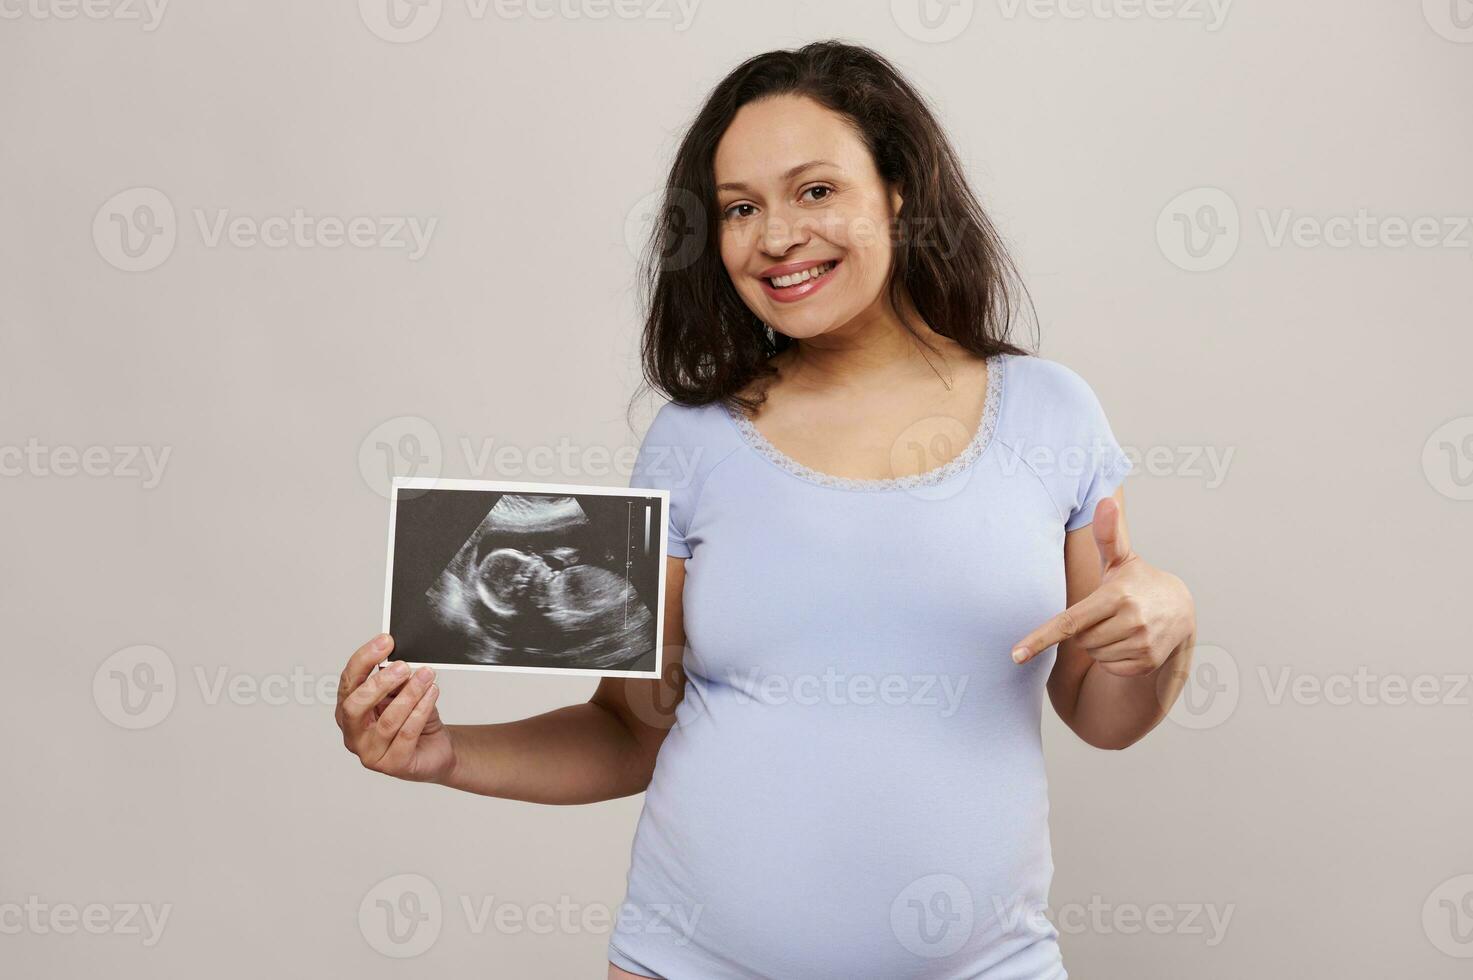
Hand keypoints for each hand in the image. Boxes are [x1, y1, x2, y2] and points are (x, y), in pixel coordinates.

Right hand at [335, 634, 455, 782]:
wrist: (435, 748)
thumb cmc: (412, 719)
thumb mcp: (402, 693)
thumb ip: (395, 680)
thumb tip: (397, 660)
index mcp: (348, 710)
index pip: (348, 682)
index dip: (364, 659)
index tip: (385, 642)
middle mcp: (353, 733)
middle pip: (355, 706)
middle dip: (379, 683)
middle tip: (403, 666)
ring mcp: (370, 753)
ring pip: (387, 721)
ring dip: (409, 695)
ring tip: (426, 676)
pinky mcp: (392, 765)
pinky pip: (407, 734)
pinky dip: (421, 710)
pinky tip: (432, 693)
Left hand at [1011, 497, 1194, 676]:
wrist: (1180, 609)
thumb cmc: (1137, 582)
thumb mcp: (1120, 558)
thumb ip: (1107, 534)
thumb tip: (1105, 499)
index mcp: (1117, 595)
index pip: (1070, 621)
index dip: (1040, 638)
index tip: (1015, 654)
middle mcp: (1132, 620)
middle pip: (1080, 639)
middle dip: (1085, 629)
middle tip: (1104, 613)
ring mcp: (1142, 644)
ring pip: (1094, 654)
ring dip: (1098, 644)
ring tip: (1119, 624)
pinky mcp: (1148, 662)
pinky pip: (1110, 667)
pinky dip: (1112, 657)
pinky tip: (1128, 640)